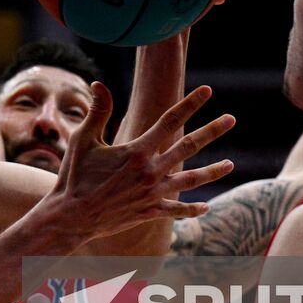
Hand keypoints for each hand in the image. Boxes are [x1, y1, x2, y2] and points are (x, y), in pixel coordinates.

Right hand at [53, 83, 234, 239]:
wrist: (71, 218)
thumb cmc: (74, 177)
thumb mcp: (83, 140)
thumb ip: (98, 111)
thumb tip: (100, 84)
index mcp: (137, 151)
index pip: (170, 121)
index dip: (190, 104)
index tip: (207, 91)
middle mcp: (150, 171)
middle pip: (188, 147)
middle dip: (212, 131)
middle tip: (231, 120)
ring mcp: (152, 194)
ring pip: (190, 180)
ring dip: (212, 171)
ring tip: (230, 164)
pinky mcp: (149, 212)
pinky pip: (176, 211)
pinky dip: (192, 209)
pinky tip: (206, 207)